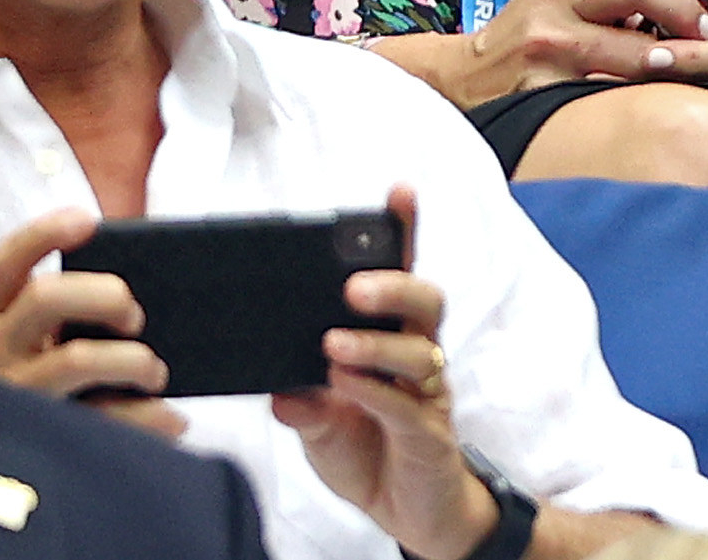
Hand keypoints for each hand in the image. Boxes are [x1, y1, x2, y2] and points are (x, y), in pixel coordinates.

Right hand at [0, 209, 184, 441]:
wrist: (12, 493)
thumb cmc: (50, 395)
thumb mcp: (44, 349)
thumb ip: (77, 317)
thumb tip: (147, 291)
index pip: (5, 263)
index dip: (44, 234)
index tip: (90, 221)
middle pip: (44, 298)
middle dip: (103, 294)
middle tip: (137, 315)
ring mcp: (15, 399)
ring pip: (73, 359)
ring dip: (131, 359)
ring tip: (156, 371)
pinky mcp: (43, 442)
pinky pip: (102, 422)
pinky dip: (149, 418)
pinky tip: (173, 420)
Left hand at [271, 187, 499, 559]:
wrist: (405, 514)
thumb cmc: (367, 452)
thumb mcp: (318, 424)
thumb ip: (301, 401)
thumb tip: (278, 384)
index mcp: (392, 338)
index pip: (401, 274)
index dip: (404, 232)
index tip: (398, 192)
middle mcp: (418, 356)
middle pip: (426, 300)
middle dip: (393, 284)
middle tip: (352, 286)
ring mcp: (428, 394)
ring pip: (419, 350)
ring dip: (374, 343)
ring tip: (334, 345)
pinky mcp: (428, 434)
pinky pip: (405, 404)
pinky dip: (373, 390)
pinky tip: (344, 385)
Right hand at [450, 0, 707, 104]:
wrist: (459, 78)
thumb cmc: (522, 35)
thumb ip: (610, 0)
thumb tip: (682, 18)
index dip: (683, 5)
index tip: (705, 26)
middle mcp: (555, 29)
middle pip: (647, 48)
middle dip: (698, 56)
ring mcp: (548, 77)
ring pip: (633, 88)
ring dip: (674, 88)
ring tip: (698, 87)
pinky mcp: (543, 114)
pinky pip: (604, 115)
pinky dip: (634, 114)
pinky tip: (650, 114)